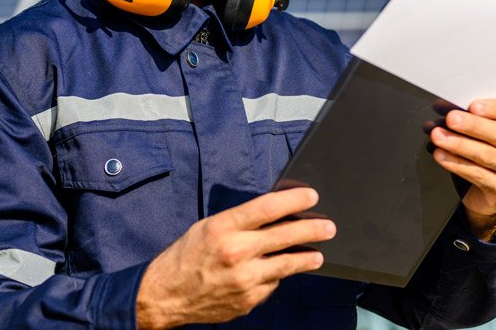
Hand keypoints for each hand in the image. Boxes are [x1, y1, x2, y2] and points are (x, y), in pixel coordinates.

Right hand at [135, 187, 335, 328]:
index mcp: (223, 228)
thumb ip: (240, 222)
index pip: (267, 208)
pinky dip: (274, 278)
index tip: (311, 196)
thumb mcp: (208, 227)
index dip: (294, 200)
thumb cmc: (186, 255)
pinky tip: (274, 273)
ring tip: (317, 255)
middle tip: (329, 227)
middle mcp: (236, 252)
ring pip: (286, 265)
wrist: (166, 295)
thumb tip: (276, 215)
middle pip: (285, 236)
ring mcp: (244, 279)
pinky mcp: (247, 300)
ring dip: (305, 258)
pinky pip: (271, 285)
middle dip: (312, 230)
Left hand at [429, 99, 495, 240]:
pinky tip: (441, 156)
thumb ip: (482, 119)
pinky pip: (479, 175)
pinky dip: (457, 164)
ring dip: (460, 144)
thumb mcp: (491, 133)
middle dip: (473, 125)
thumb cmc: (489, 150)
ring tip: (438, 137)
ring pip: (489, 155)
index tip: (473, 105)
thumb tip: (453, 110)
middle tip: (450, 118)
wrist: (488, 192)